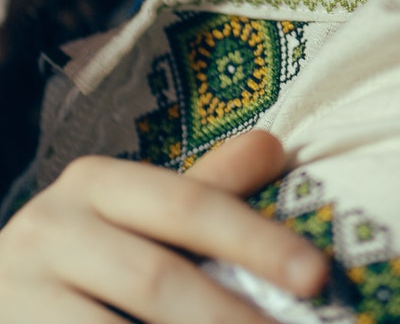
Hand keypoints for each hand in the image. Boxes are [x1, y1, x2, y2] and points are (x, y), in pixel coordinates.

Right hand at [0, 130, 327, 322]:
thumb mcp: (134, 214)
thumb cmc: (84, 256)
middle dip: (231, 317)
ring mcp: (20, 291)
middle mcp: (52, 227)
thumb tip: (274, 146)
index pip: (189, 203)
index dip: (255, 241)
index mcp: (96, 182)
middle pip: (158, 279)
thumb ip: (203, 189)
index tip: (316, 276)